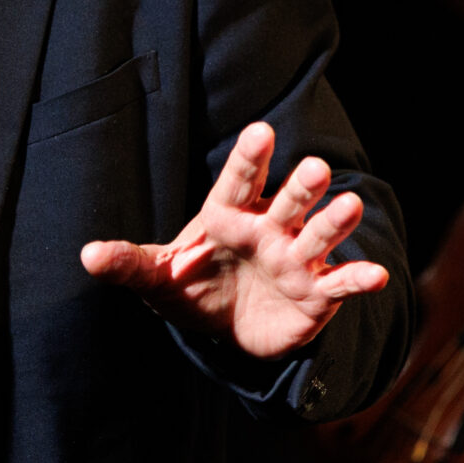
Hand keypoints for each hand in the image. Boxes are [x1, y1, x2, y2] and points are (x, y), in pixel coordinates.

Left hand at [79, 121, 388, 361]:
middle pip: (287, 202)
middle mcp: (269, 229)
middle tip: (314, 167)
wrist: (230, 330)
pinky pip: (339, 282)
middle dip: (300, 186)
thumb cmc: (194, 287)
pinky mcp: (316, 293)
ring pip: (318, 234)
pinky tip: (377, 276)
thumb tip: (86, 255)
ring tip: (350, 206)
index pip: (240, 181)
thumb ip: (129, 263)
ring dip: (335, 221)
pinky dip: (357, 278)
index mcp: (229, 215)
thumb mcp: (157, 278)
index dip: (252, 158)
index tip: (261, 132)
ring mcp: (296, 259)